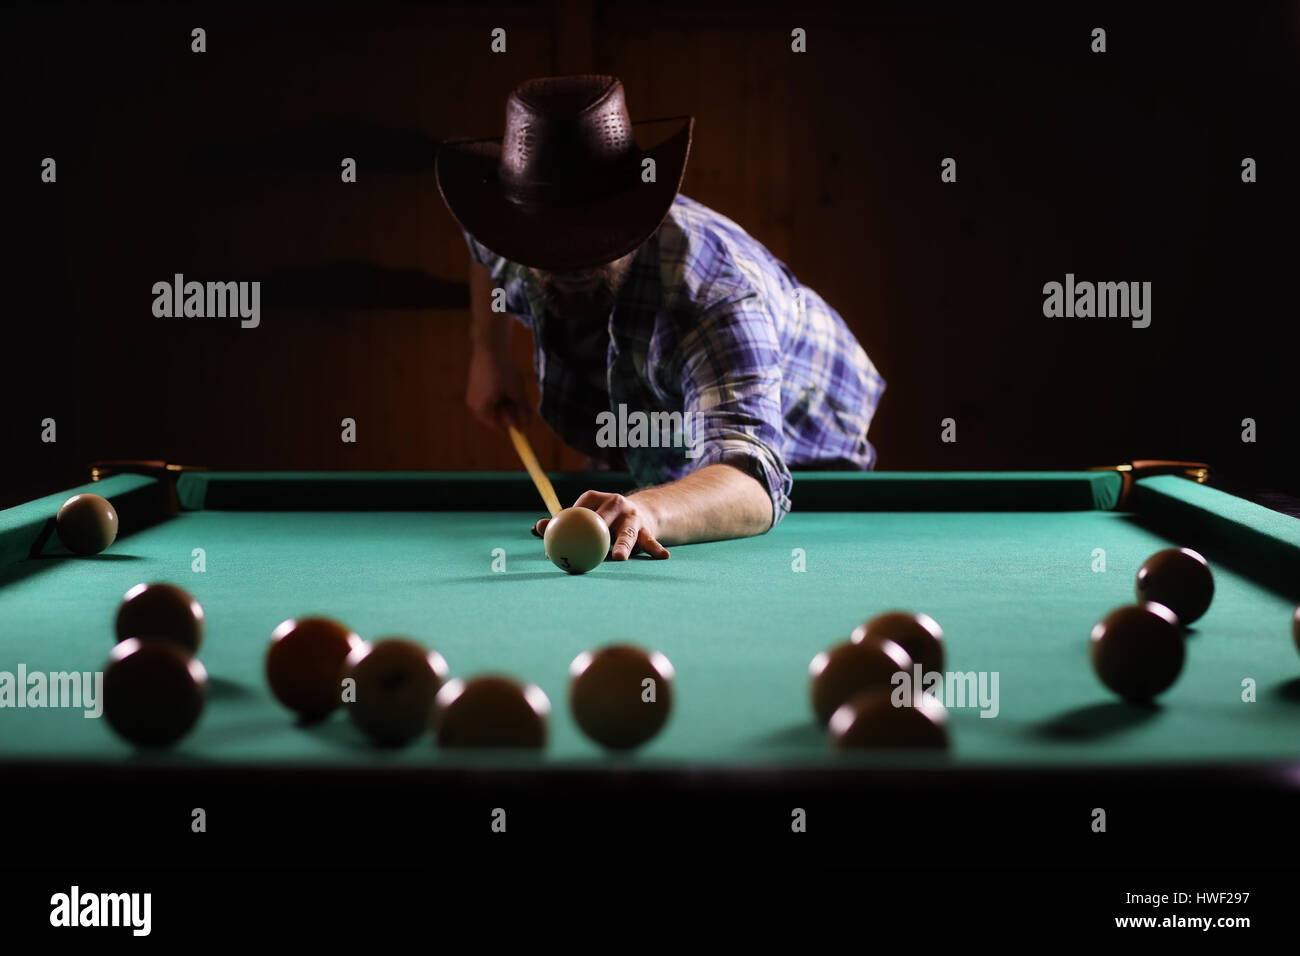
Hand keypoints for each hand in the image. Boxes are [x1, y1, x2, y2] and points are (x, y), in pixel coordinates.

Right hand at [465, 348, 529, 429]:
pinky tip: (509, 385)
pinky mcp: (476, 384)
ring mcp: (473, 393)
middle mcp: (474, 404)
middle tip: (523, 406)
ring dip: (507, 402)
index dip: (512, 425)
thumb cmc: (502, 372)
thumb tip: (528, 424)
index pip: (497, 426)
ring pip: (494, 404)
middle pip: (495, 415)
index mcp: (481, 410)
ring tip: (517, 393)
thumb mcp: (517, 392)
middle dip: (510, 412)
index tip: (525, 423)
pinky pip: (489, 395)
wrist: (489, 348)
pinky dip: (500, 394)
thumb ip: (523, 410)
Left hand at [532, 490, 669, 560]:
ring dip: (623, 546)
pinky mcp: (646, 529)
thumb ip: (563, 523)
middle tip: (585, 547)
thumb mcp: (586, 517)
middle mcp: (615, 503)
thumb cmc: (604, 519)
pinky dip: (656, 549)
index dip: (569, 522)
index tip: (558, 540)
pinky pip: (650, 542)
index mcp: (596, 498)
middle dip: (594, 534)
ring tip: (619, 557)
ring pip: (626, 533)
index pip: (580, 509)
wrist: (642, 513)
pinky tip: (663, 557)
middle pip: (602, 520)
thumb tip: (538, 528)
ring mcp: (632, 516)